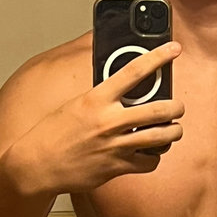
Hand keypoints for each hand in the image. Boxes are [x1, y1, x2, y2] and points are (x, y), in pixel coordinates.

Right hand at [8, 42, 184, 195]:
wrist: (38, 164)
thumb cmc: (54, 134)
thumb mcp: (76, 104)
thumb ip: (102, 98)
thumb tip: (123, 91)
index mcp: (97, 98)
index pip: (134, 71)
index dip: (158, 57)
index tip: (174, 49)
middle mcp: (109, 120)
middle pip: (159, 109)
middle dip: (176, 108)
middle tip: (178, 107)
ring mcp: (116, 145)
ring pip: (161, 137)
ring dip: (173, 133)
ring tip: (173, 130)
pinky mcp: (118, 167)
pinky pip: (149, 162)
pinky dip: (154, 158)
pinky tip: (150, 153)